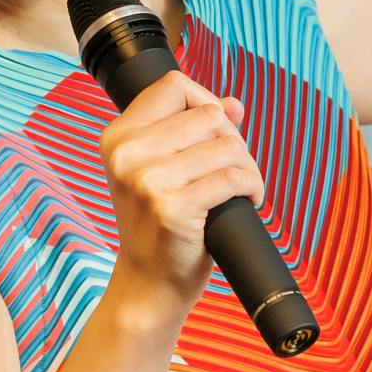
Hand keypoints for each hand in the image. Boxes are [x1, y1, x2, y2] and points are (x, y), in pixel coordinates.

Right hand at [100, 71, 262, 304]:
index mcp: (118, 137)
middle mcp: (127, 154)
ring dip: (247, 167)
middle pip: (209, 115)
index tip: (215, 134)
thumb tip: (233, 104)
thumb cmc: (157, 227)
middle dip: (233, 141)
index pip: (174, 85)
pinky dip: (252, 188)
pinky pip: (234, 177)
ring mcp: (147, 181)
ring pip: (228, 145)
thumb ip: (193, 131)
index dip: (206, 102)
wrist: (147, 285)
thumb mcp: (161, 171)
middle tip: (231, 171)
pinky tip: (247, 201)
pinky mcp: (173, 208)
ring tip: (239, 190)